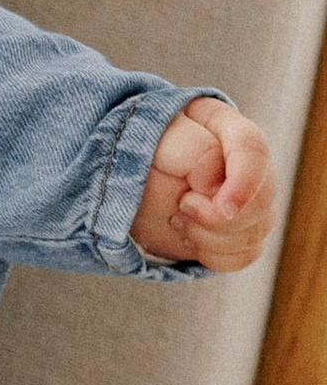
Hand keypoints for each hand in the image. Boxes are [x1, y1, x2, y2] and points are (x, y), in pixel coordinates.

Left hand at [133, 95, 274, 271]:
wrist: (123, 185)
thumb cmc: (139, 154)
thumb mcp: (157, 140)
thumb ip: (194, 149)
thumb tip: (217, 183)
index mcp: (229, 129)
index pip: (254, 151)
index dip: (244, 184)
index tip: (223, 208)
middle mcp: (248, 165)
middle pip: (261, 202)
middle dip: (216, 218)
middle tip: (180, 207)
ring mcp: (250, 200)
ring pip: (254, 233)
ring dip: (211, 237)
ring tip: (178, 218)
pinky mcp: (241, 232)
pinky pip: (246, 254)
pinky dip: (215, 255)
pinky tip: (191, 237)